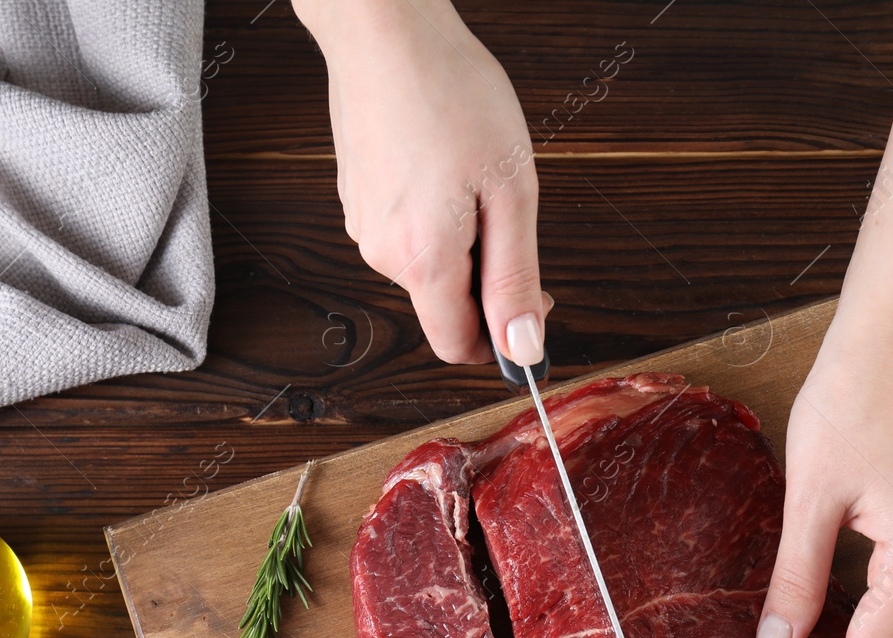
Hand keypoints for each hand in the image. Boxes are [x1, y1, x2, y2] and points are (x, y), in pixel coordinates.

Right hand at [304, 0, 547, 366]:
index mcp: (423, 261)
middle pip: (445, 302)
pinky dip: (434, 210)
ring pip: (427, 262)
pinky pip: (406, 228)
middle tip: (508, 207)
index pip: (457, 346)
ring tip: (473, 172)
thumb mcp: (510, 193)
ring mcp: (362, 224)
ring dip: (461, 237)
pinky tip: (443, 160)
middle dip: (485, 273)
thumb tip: (524, 349)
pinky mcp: (356, 196)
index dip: (502, 340)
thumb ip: (515, 280)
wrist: (384, 30)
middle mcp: (382, 254)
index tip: (535, 303)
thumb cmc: (451, 94)